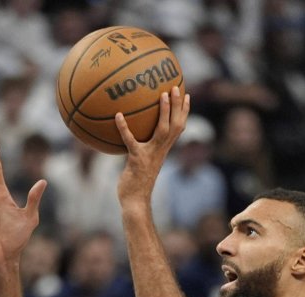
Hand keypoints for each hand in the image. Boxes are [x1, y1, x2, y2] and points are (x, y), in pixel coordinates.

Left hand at [114, 87, 189, 205]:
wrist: (135, 202)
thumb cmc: (135, 182)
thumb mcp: (141, 161)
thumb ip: (140, 147)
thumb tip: (129, 130)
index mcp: (164, 150)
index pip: (179, 127)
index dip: (184, 112)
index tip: (186, 94)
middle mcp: (161, 150)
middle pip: (176, 125)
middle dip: (178, 106)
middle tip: (177, 86)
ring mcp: (150, 154)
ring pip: (163, 130)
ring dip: (164, 112)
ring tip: (162, 94)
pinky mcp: (137, 159)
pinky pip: (131, 141)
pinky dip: (124, 128)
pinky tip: (117, 116)